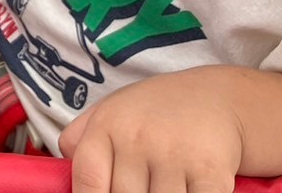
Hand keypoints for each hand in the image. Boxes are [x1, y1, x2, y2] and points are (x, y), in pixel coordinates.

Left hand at [59, 70, 242, 192]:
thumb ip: (81, 138)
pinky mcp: (209, 171)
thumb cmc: (156, 112)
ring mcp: (173, 154)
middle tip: (140, 190)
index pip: (87, 178)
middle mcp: (136, 138)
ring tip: (159, 188)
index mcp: (107, 126)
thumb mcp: (112, 111)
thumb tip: (65, 167)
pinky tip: (187, 192)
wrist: (216, 97)